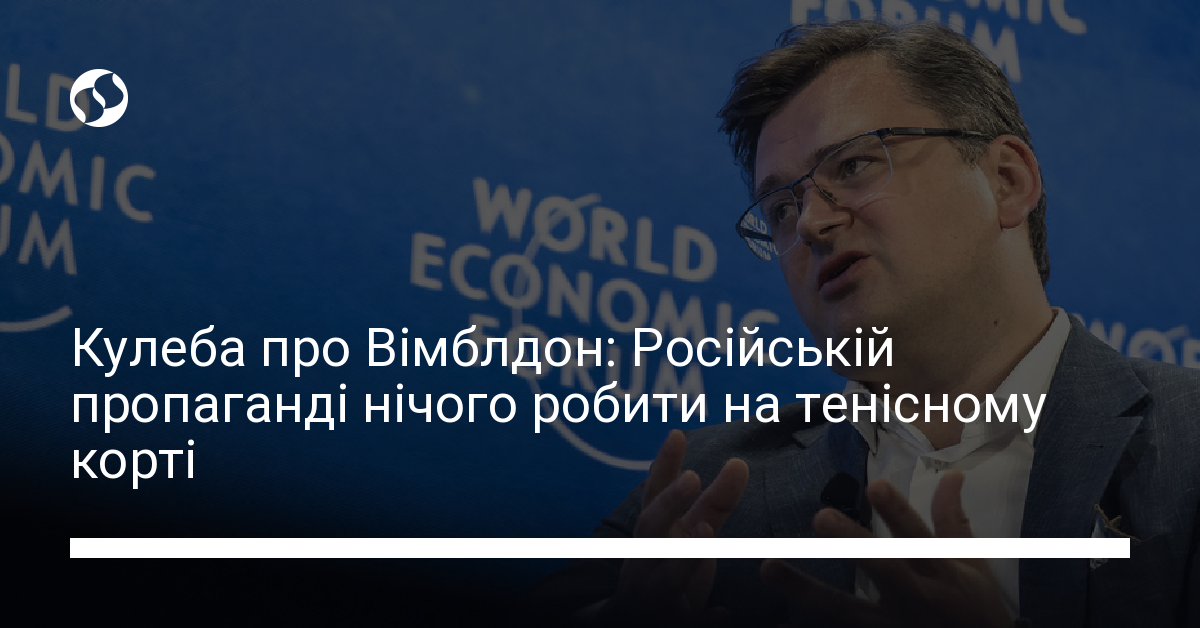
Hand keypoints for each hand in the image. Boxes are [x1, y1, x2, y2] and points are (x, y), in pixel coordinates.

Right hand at [600, 430, 748, 625]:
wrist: (637, 618)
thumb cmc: (667, 568)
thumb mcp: (688, 534)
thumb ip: (714, 503)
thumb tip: (740, 463)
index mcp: (651, 534)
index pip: (653, 495)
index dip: (663, 466)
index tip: (677, 434)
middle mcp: (644, 560)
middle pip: (650, 529)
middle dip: (669, 504)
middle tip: (692, 477)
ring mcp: (652, 594)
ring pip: (665, 577)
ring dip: (684, 557)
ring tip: (706, 534)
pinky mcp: (667, 621)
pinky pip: (687, 622)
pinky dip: (703, 619)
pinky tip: (722, 613)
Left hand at [760, 471, 1011, 627]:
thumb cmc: (976, 611)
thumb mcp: (972, 565)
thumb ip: (953, 520)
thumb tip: (952, 474)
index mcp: (941, 571)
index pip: (917, 535)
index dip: (897, 511)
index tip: (874, 484)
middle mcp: (916, 598)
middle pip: (883, 568)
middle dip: (853, 544)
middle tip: (820, 517)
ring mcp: (893, 627)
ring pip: (846, 610)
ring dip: (806, 590)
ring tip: (767, 569)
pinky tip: (777, 624)